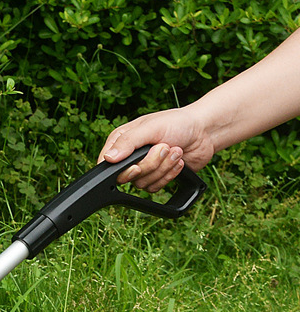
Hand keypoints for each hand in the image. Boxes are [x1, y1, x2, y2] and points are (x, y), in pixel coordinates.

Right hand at [98, 108, 215, 190]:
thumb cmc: (178, 123)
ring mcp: (143, 168)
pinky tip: (178, 161)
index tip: (136, 165)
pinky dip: (169, 175)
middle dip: (150, 164)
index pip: (107, 164)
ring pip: (142, 184)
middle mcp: (129, 156)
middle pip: (127, 177)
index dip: (120, 169)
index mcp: (122, 141)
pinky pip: (155, 188)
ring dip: (163, 168)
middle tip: (165, 147)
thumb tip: (108, 158)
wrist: (204, 133)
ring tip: (175, 150)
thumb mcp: (150, 128)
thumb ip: (128, 142)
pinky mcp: (156, 178)